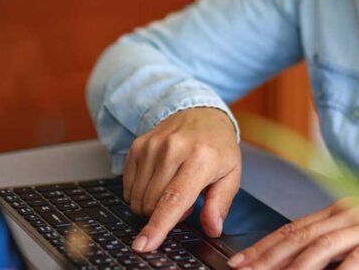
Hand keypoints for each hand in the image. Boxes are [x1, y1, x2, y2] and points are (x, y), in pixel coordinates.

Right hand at [123, 107, 240, 252]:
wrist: (201, 113)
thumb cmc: (218, 147)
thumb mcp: (231, 175)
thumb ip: (220, 204)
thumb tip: (212, 229)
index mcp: (201, 159)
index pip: (174, 199)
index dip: (158, 225)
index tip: (145, 245)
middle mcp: (173, 149)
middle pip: (152, 202)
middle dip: (164, 213)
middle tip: (185, 198)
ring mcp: (152, 146)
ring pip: (138, 197)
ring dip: (152, 204)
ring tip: (172, 186)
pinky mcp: (138, 145)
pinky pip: (128, 185)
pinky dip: (140, 192)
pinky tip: (158, 180)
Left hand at [226, 181, 358, 269]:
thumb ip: (339, 241)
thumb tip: (310, 260)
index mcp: (339, 211)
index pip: (293, 228)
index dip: (264, 245)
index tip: (240, 260)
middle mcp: (347, 215)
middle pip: (298, 237)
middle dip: (266, 256)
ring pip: (320, 248)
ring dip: (292, 267)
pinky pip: (357, 260)